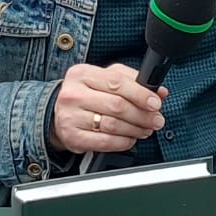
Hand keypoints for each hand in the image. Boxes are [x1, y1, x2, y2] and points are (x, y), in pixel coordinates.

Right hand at [49, 62, 166, 155]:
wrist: (57, 113)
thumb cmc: (85, 94)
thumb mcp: (103, 78)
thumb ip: (131, 80)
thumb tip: (159, 91)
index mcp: (82, 74)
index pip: (117, 82)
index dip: (140, 94)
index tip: (156, 102)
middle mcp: (73, 94)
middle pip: (117, 105)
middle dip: (142, 115)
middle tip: (156, 120)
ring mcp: (70, 116)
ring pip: (113, 125)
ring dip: (136, 129)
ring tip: (145, 129)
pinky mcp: (72, 137)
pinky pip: (105, 142)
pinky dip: (123, 142)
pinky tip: (130, 139)